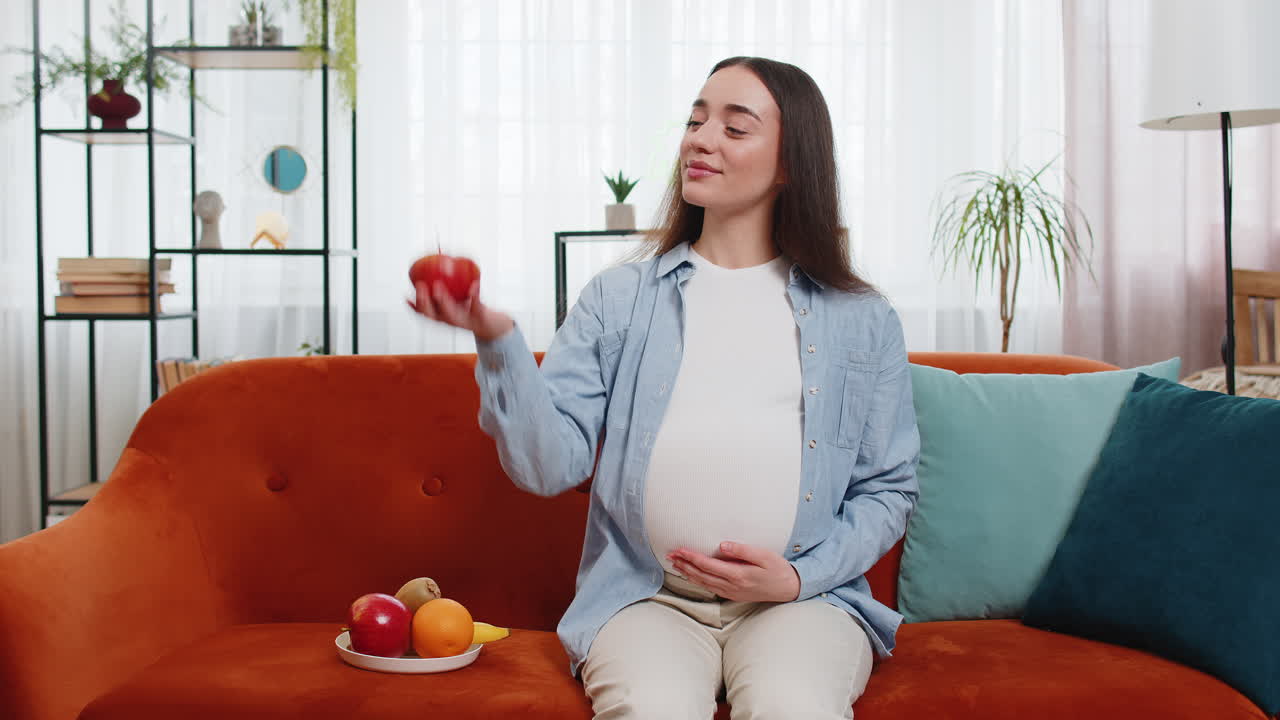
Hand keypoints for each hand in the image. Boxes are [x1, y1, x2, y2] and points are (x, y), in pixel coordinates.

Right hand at [407, 279, 512, 341]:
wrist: (492, 324)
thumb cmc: (472, 306)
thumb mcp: (458, 295)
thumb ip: (447, 282)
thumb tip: (440, 257)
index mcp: (444, 316)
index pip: (426, 313)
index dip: (415, 306)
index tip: (406, 295)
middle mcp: (451, 320)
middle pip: (434, 314)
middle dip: (424, 302)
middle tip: (420, 286)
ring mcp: (465, 321)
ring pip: (451, 314)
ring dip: (443, 301)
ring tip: (438, 287)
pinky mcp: (480, 317)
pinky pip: (477, 304)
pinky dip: (475, 294)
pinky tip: (474, 283)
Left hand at [667, 542, 800, 602]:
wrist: (789, 589)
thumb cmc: (778, 569)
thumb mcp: (764, 555)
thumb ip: (743, 550)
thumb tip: (722, 545)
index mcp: (738, 575)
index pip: (708, 565)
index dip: (692, 557)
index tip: (680, 549)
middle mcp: (732, 586)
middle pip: (701, 575)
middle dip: (684, 565)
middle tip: (670, 555)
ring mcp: (732, 592)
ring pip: (704, 583)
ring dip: (688, 573)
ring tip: (675, 564)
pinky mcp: (733, 594)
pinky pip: (710, 587)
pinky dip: (698, 580)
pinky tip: (692, 575)